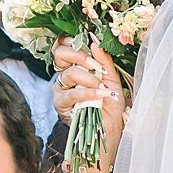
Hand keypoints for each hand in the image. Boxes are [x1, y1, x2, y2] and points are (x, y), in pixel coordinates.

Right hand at [52, 39, 125, 155]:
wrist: (109, 132)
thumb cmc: (111, 107)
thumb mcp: (113, 81)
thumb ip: (104, 61)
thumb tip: (96, 41)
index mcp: (76, 67)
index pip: (64, 46)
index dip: (71, 40)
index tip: (86, 40)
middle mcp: (65, 76)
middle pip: (60, 54)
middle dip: (79, 55)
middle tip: (96, 65)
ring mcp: (61, 90)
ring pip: (68, 73)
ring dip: (89, 78)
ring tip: (103, 87)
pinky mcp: (61, 105)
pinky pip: (70, 94)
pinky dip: (88, 92)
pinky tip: (101, 94)